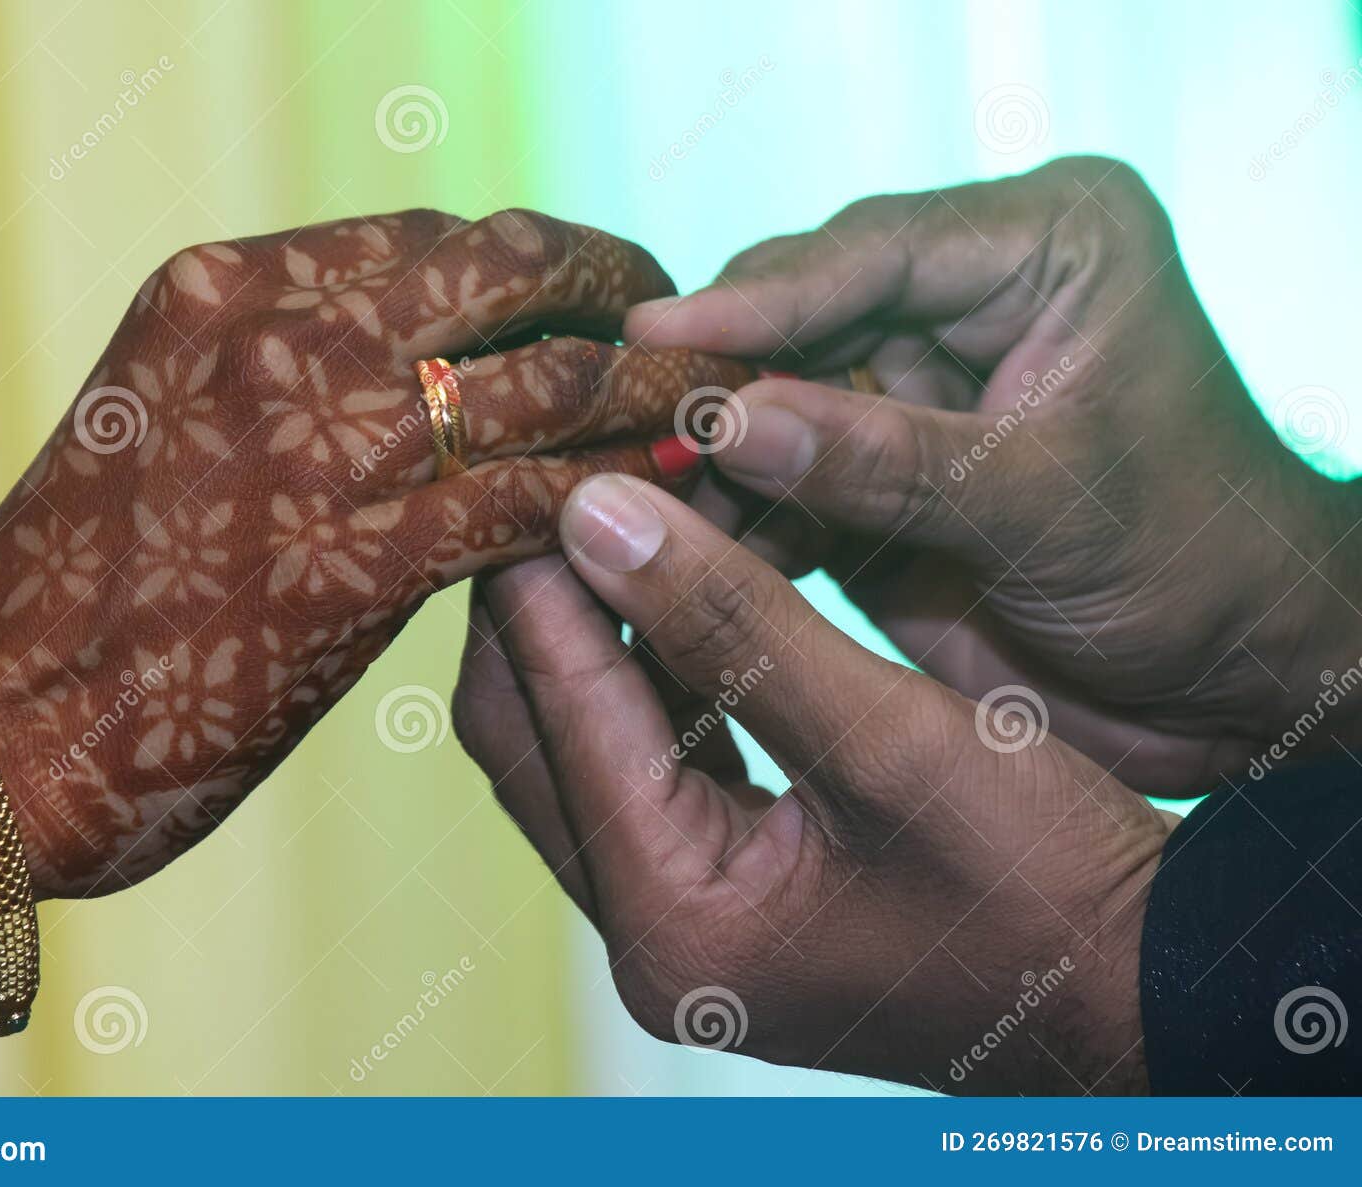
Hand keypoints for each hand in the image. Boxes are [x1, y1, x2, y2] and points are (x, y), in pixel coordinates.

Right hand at [0, 209, 747, 896]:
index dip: (557, 264)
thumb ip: (302, 384)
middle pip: (516, 271)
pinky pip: (535, 498)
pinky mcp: (356, 559)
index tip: (618, 302)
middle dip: (631, 299)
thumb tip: (439, 379)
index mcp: (231, 288)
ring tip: (730, 422)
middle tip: (697, 345)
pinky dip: (623, 499)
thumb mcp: (185, 432)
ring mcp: (318, 440)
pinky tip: (679, 517)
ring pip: (551, 378)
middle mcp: (278, 333)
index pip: (444, 237)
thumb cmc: (93, 596)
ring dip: (661, 398)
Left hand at [453, 474, 1174, 1093]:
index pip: (552, 713)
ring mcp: (680, 920)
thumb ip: (733, 621)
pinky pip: (642, 765)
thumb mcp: (890, 734)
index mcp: (673, 918)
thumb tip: (597, 516)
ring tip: (628, 516)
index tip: (548, 464)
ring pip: (577, 745)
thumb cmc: (1043, 883)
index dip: (542, 576)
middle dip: (543, 607)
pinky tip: (684, 591)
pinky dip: (650, 678)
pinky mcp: (721, 893)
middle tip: (575, 481)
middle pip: (530, 737)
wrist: (1139, 988)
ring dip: (595, 635)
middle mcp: (648, 935)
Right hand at [626, 156, 1361, 794]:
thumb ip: (884, 461)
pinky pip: (784, 479)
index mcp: (1044, 247)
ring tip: (628, 500)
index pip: (872, 250)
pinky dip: (738, 520)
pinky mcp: (883, 472)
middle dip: (716, 382)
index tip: (651, 335)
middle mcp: (969, 300)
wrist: (1237, 677)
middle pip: (802, 315)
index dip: (757, 300)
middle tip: (614, 428)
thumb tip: (726, 420)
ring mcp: (919, 388)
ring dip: (712, 461)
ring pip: (776, 401)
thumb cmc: (1196, 564)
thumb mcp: (1045, 502)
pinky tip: (679, 550)